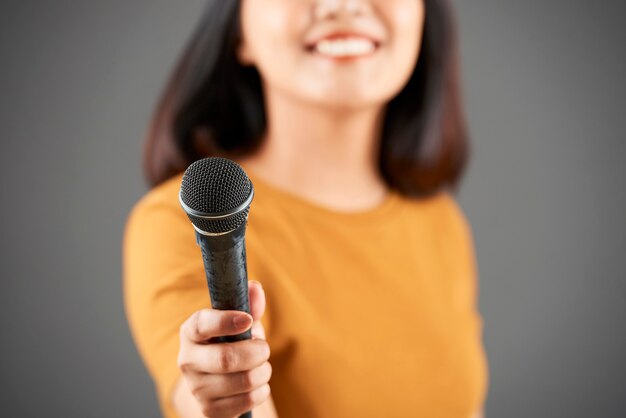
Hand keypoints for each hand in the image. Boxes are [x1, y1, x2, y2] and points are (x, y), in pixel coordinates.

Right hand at [177, 281, 270, 417]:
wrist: (220, 382)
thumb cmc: (232, 342)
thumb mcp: (240, 322)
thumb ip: (248, 305)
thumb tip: (255, 288)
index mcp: (190, 332)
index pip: (202, 325)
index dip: (226, 321)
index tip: (248, 320)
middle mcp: (187, 360)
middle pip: (225, 359)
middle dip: (256, 352)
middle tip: (264, 348)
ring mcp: (196, 388)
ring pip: (242, 381)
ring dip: (263, 371)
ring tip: (261, 366)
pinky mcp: (209, 410)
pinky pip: (247, 400)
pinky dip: (261, 390)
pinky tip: (255, 384)